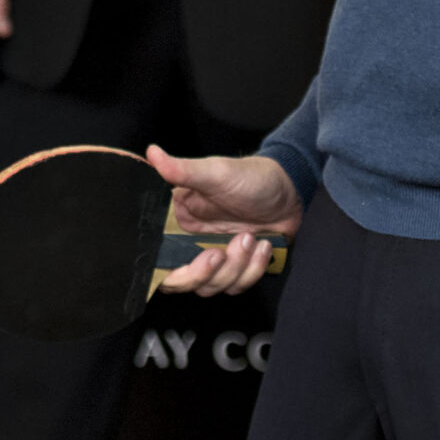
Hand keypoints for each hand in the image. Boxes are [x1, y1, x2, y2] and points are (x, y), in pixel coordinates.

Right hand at [146, 146, 302, 296]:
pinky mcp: (237, 267)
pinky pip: (238, 285)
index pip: (160, 262)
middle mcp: (192, 245)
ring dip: (236, 266)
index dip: (172, 272)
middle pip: (184, 282)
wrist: (288, 189)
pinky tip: (263, 246)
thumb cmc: (250, 176)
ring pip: (213, 286)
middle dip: (205, 274)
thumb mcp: (215, 172)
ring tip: (250, 237)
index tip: (196, 258)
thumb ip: (182, 169)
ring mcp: (215, 258)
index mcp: (179, 223)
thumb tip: (151, 153)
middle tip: (220, 253)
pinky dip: (253, 269)